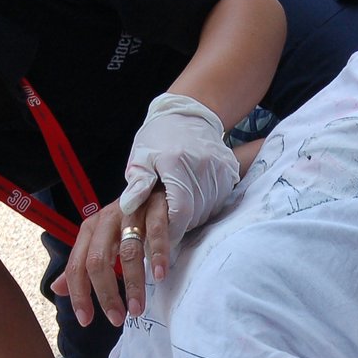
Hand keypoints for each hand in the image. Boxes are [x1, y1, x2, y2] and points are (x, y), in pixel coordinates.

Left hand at [51, 188, 170, 326]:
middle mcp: (107, 221)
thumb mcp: (102, 242)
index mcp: (90, 230)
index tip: (86, 320)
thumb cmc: (128, 222)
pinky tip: (159, 276)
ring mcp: (132, 213)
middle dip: (106, 293)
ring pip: (128, 251)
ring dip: (133, 284)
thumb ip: (81, 265)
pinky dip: (158, 255)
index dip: (79, 294)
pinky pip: (157, 232)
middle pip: (98, 260)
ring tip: (137, 309)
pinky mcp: (156, 208)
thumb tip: (56, 289)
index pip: (77, 265)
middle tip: (116, 319)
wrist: (157, 188)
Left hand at [119, 93, 240, 251]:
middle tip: (166, 228)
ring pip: (207, 210)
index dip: (172, 232)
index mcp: (177, 164)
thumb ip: (137, 182)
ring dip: (192, 217)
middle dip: (179, 226)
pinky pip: (218, 201)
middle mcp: (202, 167)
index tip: (163, 243)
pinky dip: (204, 207)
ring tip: (177, 209)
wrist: (190, 114)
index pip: (179, 211)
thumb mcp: (142, 156)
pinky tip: (192, 199)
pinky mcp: (229, 171)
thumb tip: (128, 206)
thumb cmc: (160, 136)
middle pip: (194, 214)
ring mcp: (219, 170)